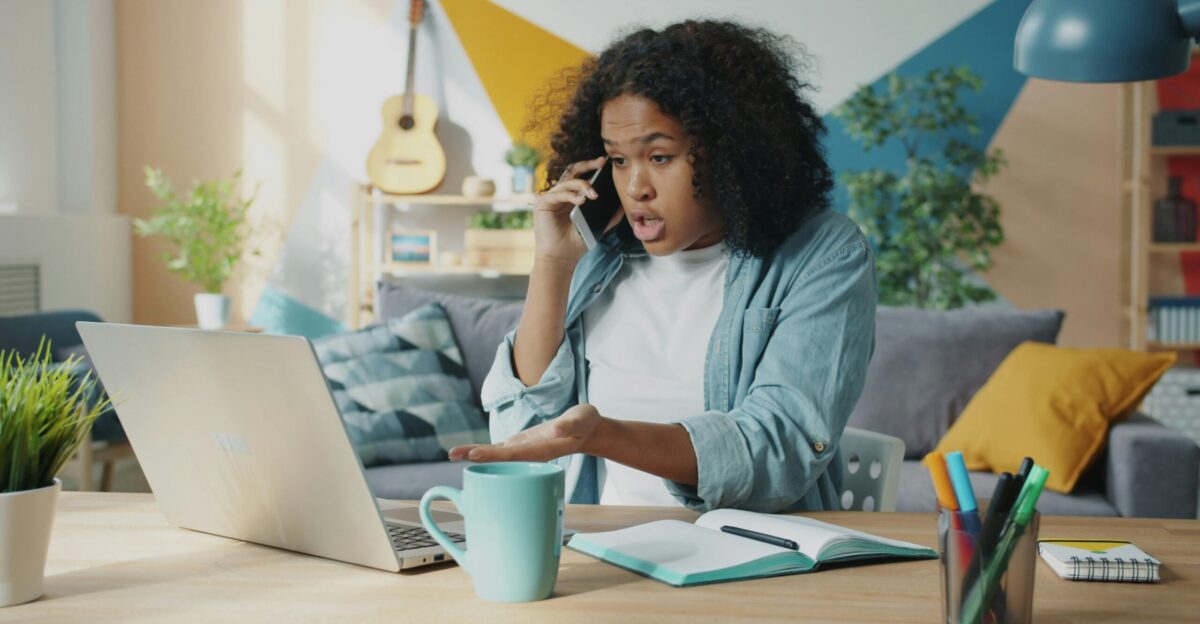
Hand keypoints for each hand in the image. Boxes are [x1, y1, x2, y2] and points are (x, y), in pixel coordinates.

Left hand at [449, 404, 603, 462]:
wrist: (586, 432)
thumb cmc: (584, 425)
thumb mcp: (580, 421)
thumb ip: (568, 426)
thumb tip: (554, 431)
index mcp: (541, 451)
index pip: (513, 455)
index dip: (493, 455)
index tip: (474, 455)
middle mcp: (529, 455)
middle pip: (499, 458)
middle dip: (475, 456)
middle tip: (452, 454)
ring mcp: (524, 452)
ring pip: (496, 455)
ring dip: (475, 454)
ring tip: (453, 454)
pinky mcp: (522, 446)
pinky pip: (500, 451)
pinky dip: (485, 451)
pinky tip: (470, 453)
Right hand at [531, 156, 607, 263]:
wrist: (561, 258)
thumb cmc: (576, 243)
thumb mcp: (598, 226)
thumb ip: (610, 216)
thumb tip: (624, 205)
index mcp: (571, 196)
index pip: (581, 176)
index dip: (592, 167)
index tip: (605, 163)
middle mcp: (560, 194)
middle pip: (572, 171)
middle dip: (587, 165)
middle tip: (600, 162)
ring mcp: (550, 197)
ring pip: (567, 182)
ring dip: (582, 185)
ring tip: (594, 194)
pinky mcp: (542, 203)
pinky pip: (558, 194)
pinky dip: (570, 195)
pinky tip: (581, 201)